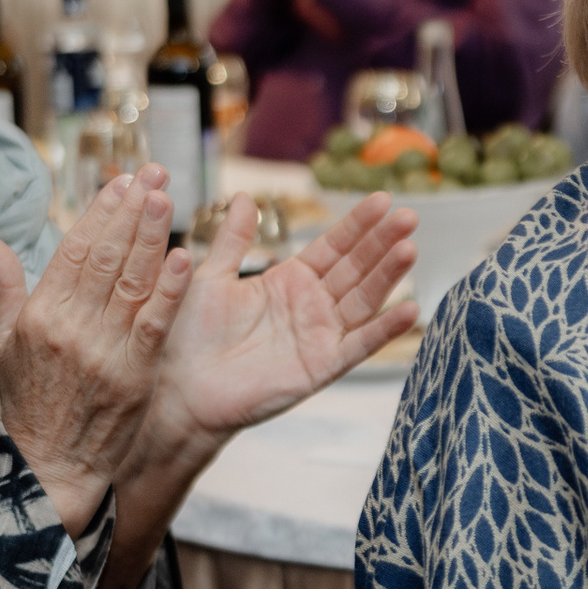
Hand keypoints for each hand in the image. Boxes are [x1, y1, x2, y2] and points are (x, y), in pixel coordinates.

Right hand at [0, 166, 191, 533]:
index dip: (101, 212)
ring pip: (132, 282)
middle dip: (132, 210)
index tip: (122, 180)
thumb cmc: (31, 402)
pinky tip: (185, 258)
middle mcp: (72, 327)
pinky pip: (154, 324)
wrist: (51, 464)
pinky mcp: (134, 374)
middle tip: (154, 173)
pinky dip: (169, 290)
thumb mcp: (7, 344)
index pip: (75, 250)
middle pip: (107, 257)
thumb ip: (6, 289)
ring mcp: (105, 350)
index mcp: (41, 315)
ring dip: (153, 236)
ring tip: (168, 196)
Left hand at [130, 191, 417, 469]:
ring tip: (410, 248)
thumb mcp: (209, 278)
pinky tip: (410, 309)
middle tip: (408, 216)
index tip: (382, 199)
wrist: (177, 390)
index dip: (357, 224)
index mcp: (288, 281)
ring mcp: (320, 336)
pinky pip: (359, 345)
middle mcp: (312, 306)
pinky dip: (385, 329)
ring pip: (363, 300)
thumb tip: (244, 197)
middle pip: (356, 268)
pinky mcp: (321, 367)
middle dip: (382, 242)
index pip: (333, 246)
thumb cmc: (186, 337)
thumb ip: (232, 240)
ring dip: (389, 276)